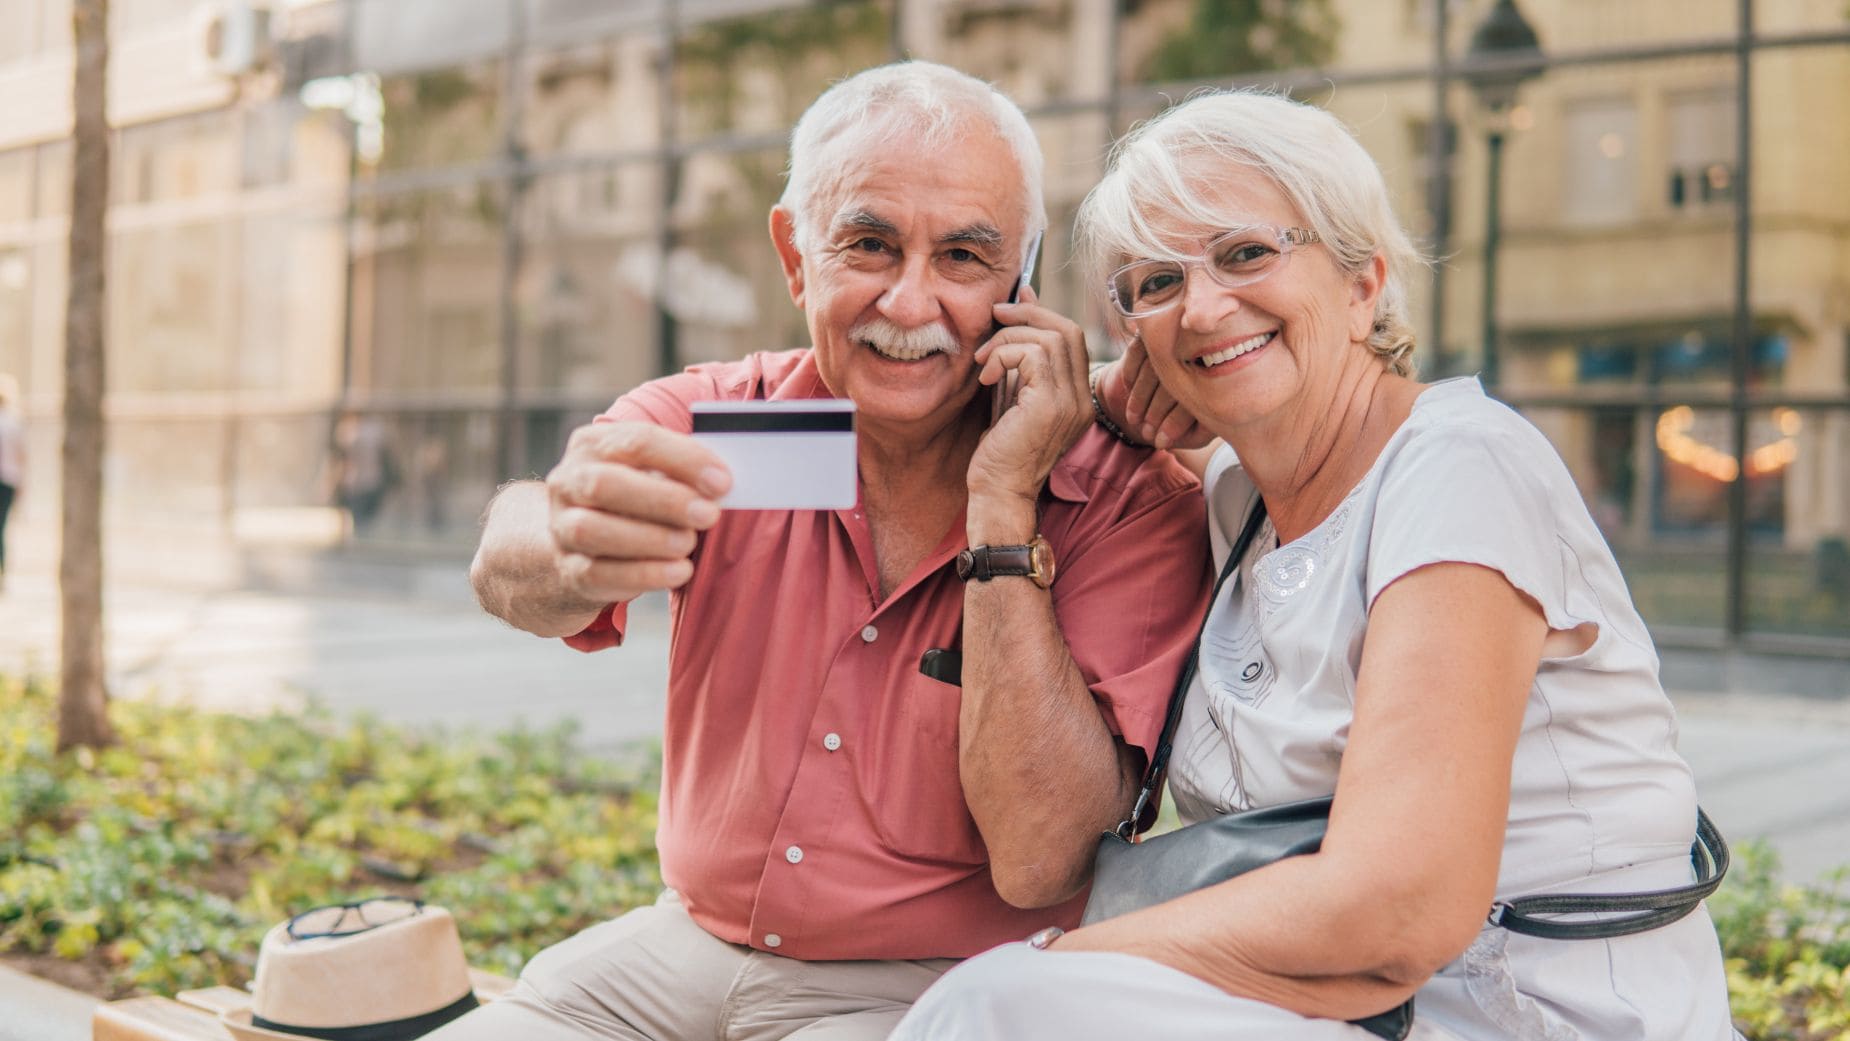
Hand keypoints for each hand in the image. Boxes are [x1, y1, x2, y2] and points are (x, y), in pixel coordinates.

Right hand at [543, 422, 730, 603]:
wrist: (586, 543)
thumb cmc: (635, 497)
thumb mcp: (653, 472)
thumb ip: (680, 471)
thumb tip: (720, 482)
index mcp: (593, 444)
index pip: (637, 441)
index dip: (683, 460)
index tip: (722, 482)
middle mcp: (569, 481)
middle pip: (605, 484)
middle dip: (663, 500)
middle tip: (708, 514)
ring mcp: (562, 526)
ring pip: (592, 530)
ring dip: (650, 538)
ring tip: (688, 543)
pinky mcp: (570, 569)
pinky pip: (599, 573)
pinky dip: (645, 574)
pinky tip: (679, 571)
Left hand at [968, 285, 1092, 504]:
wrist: (998, 492)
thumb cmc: (1000, 451)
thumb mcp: (1012, 394)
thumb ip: (1019, 357)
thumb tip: (1020, 306)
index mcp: (1078, 396)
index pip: (1072, 337)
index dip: (1042, 313)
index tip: (1011, 305)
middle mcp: (1083, 399)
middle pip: (1067, 330)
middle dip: (1027, 315)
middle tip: (994, 315)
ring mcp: (1072, 403)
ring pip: (1050, 338)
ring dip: (1008, 338)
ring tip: (983, 359)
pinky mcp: (1051, 405)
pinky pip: (1032, 355)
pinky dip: (1003, 355)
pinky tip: (987, 376)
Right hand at [1107, 334, 1212, 449]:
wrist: (1161, 396)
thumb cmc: (1182, 419)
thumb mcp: (1194, 432)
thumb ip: (1191, 436)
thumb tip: (1165, 440)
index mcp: (1218, 378)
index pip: (1198, 397)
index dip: (1175, 423)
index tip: (1160, 442)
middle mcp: (1202, 353)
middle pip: (1176, 381)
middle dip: (1157, 412)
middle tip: (1144, 433)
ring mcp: (1178, 339)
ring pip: (1155, 367)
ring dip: (1141, 397)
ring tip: (1133, 420)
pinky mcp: (1154, 333)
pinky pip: (1138, 351)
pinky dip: (1131, 374)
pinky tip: (1129, 390)